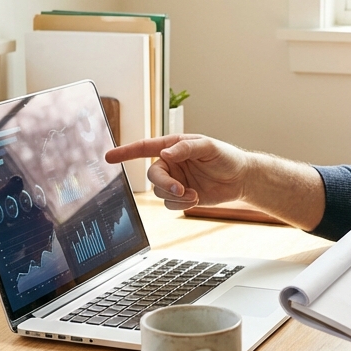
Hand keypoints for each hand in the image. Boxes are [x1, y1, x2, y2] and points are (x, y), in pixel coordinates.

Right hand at [105, 134, 250, 209]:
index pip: (145, 148)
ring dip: (175, 196)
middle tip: (180, 189)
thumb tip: (166, 153)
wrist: (240, 179)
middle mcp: (171, 163)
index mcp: (173, 146)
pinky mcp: (181, 196)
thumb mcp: (208, 147)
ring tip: (194, 194)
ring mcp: (175, 180)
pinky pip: (170, 204)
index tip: (109, 156)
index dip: (126, 152)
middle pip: (152, 175)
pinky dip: (181, 204)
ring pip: (159, 192)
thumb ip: (186, 148)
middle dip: (164, 184)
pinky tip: (195, 198)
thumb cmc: (226, 157)